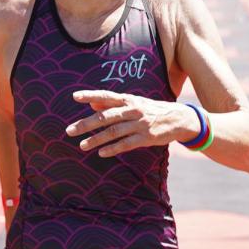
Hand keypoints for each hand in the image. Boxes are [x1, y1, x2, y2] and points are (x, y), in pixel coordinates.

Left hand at [66, 90, 195, 157]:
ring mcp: (140, 124)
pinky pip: (127, 144)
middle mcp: (133, 110)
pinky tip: (101, 153)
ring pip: (114, 132)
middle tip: (69, 131)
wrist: (178, 119)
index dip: (91, 95)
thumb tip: (91, 104)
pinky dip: (113, 149)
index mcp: (128, 99)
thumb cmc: (151, 110)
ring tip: (82, 145)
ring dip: (96, 139)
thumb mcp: (133, 103)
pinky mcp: (146, 138)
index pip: (106, 95)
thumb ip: (112, 104)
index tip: (75, 96)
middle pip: (106, 116)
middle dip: (86, 123)